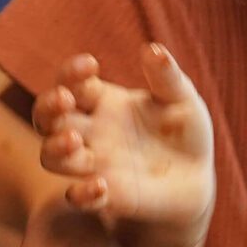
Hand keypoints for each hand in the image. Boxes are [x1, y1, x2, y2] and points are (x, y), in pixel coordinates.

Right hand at [35, 46, 213, 237]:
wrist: (198, 175)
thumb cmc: (185, 130)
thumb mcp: (182, 98)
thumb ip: (166, 76)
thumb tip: (152, 49)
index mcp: (101, 101)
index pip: (71, 81)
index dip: (72, 72)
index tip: (92, 65)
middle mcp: (89, 131)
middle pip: (47, 116)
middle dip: (48, 106)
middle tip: (65, 99)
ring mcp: (94, 164)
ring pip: (50, 155)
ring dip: (54, 147)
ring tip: (73, 139)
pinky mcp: (105, 196)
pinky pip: (78, 197)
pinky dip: (82, 193)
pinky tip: (102, 185)